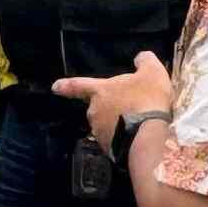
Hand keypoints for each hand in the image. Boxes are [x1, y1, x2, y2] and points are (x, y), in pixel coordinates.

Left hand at [52, 50, 174, 149]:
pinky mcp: (107, 148)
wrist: (149, 136)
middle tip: (129, 108)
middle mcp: (94, 111)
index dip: (66, 86)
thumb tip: (140, 58)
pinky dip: (121, 138)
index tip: (55, 87)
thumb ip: (144, 61)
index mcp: (100, 91)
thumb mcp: (152, 72)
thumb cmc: (147, 100)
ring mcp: (99, 132)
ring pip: (105, 124)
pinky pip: (113, 140)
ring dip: (116, 123)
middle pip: (97, 107)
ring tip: (137, 124)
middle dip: (109, 107)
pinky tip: (137, 137)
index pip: (78, 85)